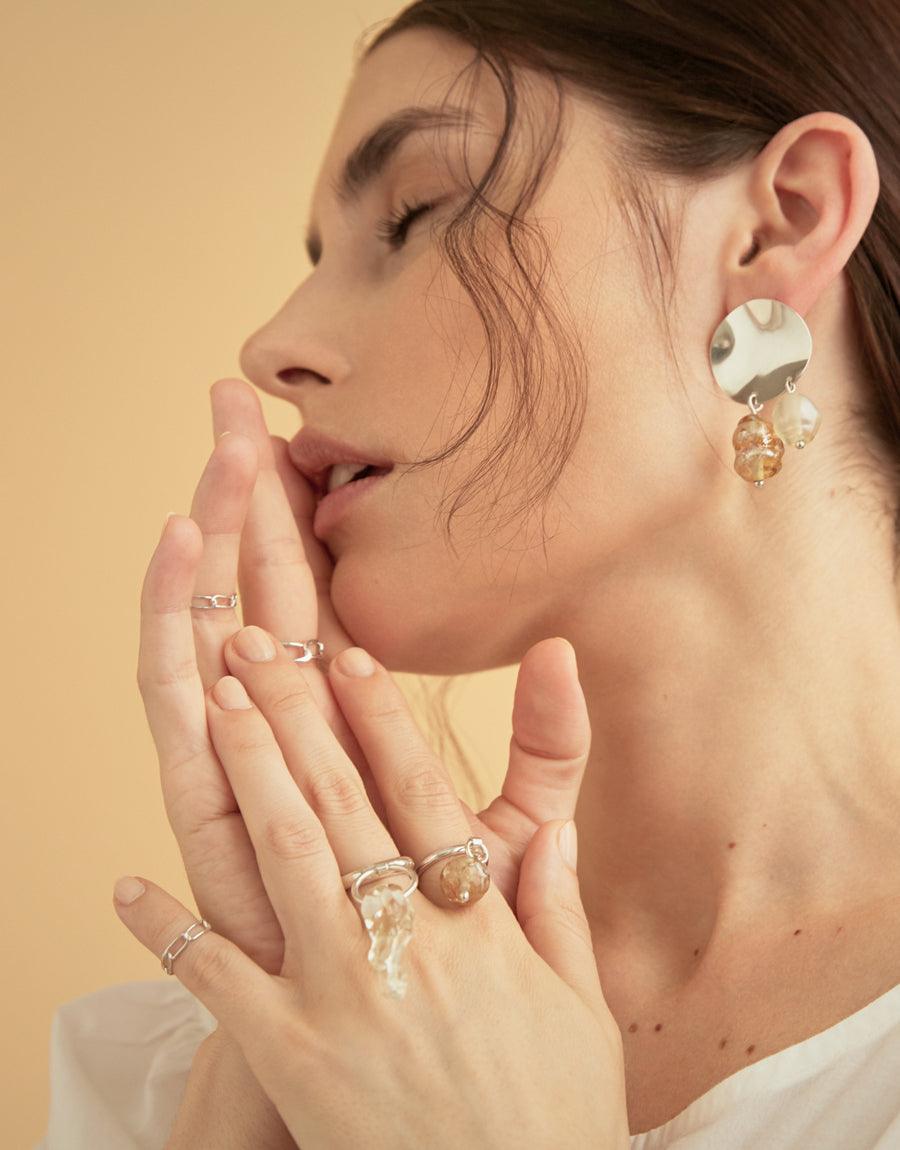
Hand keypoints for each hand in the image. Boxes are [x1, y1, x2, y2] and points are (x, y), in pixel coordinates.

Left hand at [116, 618, 629, 1147]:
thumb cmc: (551, 1115)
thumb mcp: (580, 1007)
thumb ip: (559, 909)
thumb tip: (560, 828)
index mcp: (479, 924)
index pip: (420, 794)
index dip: (379, 719)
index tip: (345, 656)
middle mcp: (407, 942)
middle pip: (338, 804)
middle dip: (290, 716)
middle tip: (251, 648)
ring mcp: (342, 995)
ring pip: (283, 859)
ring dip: (245, 774)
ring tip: (212, 706)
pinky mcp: (292, 1055)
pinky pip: (216, 980)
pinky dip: (166, 930)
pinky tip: (124, 882)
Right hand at [139, 374, 612, 976]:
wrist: (392, 1039)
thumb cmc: (445, 934)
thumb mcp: (512, 830)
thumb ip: (548, 748)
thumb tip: (569, 650)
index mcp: (347, 720)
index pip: (319, 595)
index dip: (309, 514)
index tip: (307, 433)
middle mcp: (284, 725)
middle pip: (259, 588)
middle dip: (247, 496)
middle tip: (237, 402)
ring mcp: (239, 758)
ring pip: (212, 624)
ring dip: (208, 536)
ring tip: (214, 451)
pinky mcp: (205, 802)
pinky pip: (176, 701)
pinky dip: (171, 624)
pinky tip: (179, 550)